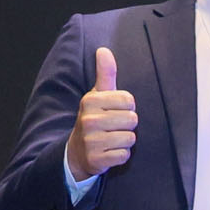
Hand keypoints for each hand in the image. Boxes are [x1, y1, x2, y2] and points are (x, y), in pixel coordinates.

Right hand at [69, 46, 137, 181]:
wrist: (77, 151)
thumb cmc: (94, 118)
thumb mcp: (97, 95)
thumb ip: (105, 73)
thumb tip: (104, 50)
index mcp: (90, 101)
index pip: (129, 101)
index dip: (126, 107)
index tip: (113, 111)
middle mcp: (89, 120)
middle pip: (132, 120)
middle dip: (127, 125)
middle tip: (112, 127)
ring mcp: (91, 141)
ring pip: (130, 138)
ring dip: (124, 141)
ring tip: (111, 139)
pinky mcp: (97, 160)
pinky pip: (124, 155)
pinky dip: (120, 155)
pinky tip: (109, 152)